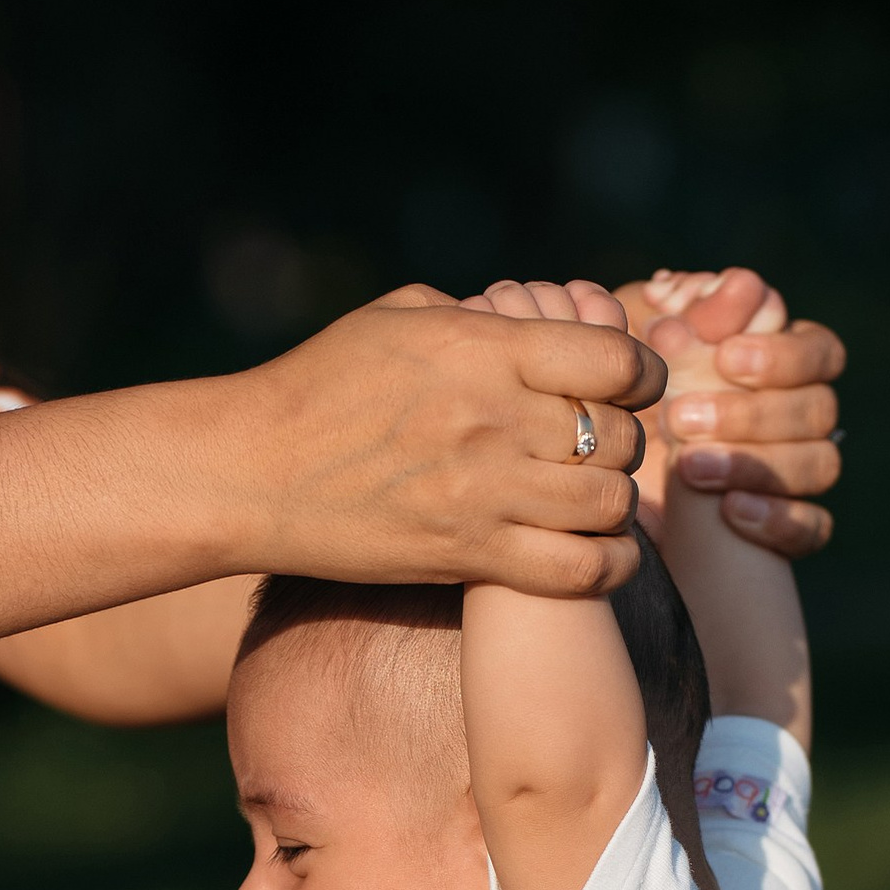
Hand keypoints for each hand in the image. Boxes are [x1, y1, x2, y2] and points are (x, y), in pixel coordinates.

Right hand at [246, 280, 664, 597]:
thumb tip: (541, 319)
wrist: (249, 472)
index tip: (627, 385)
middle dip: (625, 440)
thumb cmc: (319, 386)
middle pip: (619, 435)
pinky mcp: (466, 555)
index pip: (615, 358)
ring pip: (609, 504)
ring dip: (615, 502)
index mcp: (480, 347)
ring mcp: (481, 492)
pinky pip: (578, 571)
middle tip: (602, 447)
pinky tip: (598, 552)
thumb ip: (480, 318)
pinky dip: (608, 564)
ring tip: (594, 497)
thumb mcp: (398, 319)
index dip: (639, 373)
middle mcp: (491, 418)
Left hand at [618, 267, 843, 558]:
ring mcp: (798, 473)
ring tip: (689, 467)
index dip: (784, 355)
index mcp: (782, 362)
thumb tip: (740, 286)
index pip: (820, 352)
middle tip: (682, 417)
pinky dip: (778, 518)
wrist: (593, 465)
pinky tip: (729, 511)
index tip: (726, 357)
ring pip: (820, 464)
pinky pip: (812, 527)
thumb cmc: (621, 385)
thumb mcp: (634, 338)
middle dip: (752, 413)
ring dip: (756, 463)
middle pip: (819, 410)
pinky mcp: (786, 527)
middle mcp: (802, 415)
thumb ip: (683, 304)